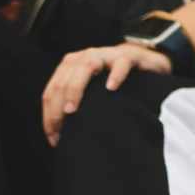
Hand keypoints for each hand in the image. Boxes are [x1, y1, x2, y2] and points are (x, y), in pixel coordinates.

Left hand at [42, 43, 171, 146]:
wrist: (145, 64)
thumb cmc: (113, 84)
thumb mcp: (90, 95)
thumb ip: (75, 106)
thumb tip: (59, 134)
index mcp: (72, 67)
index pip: (52, 90)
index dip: (49, 115)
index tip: (53, 138)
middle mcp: (85, 58)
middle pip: (63, 79)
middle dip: (57, 106)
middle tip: (61, 129)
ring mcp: (107, 55)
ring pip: (85, 66)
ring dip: (75, 89)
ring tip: (72, 110)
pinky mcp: (129, 57)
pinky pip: (120, 63)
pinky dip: (115, 75)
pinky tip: (111, 89)